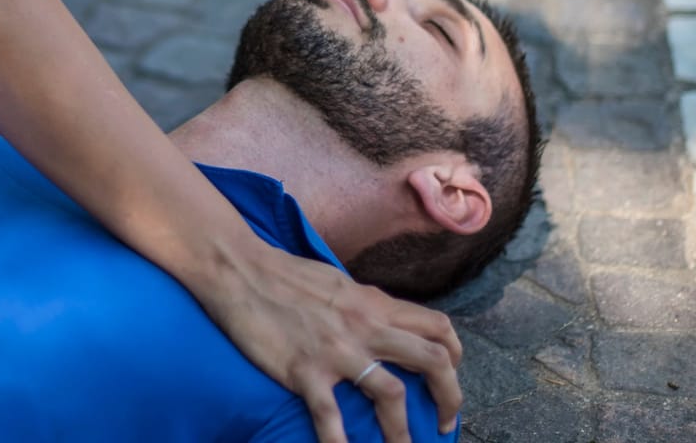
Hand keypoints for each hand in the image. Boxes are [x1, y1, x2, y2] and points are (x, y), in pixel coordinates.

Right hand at [201, 243, 462, 442]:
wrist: (240, 270)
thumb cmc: (286, 274)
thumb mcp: (340, 284)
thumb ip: (365, 306)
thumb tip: (383, 322)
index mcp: (375, 304)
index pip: (437, 327)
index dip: (455, 355)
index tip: (451, 375)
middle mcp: (366, 327)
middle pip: (433, 362)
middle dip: (450, 397)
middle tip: (444, 422)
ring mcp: (337, 351)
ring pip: (392, 395)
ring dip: (403, 432)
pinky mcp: (305, 371)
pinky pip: (330, 416)